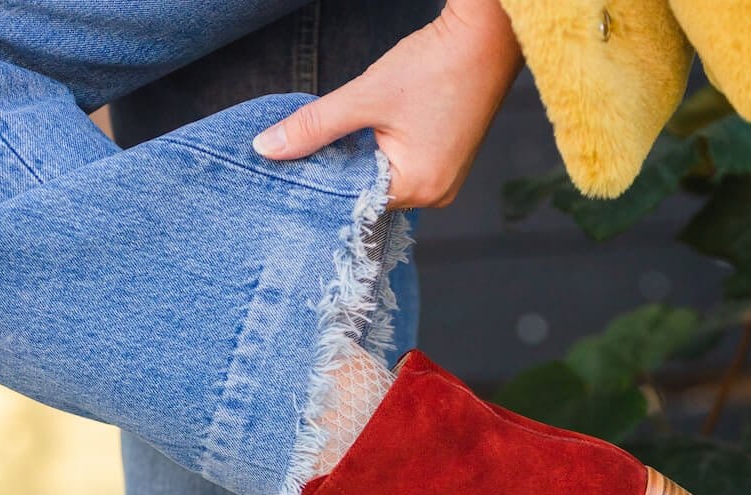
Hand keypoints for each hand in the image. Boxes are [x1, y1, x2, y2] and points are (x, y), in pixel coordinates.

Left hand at [252, 0, 521, 209]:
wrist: (484, 37)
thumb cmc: (433, 65)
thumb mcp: (365, 96)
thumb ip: (315, 126)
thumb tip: (266, 148)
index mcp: (419, 188)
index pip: (356, 200)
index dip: (326, 181)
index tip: (295, 167)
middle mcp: (435, 195)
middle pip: (371, 192)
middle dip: (344, 168)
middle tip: (315, 143)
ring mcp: (445, 181)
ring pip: (386, 178)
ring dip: (363, 157)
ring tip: (350, 130)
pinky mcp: (447, 162)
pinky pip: (404, 167)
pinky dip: (384, 151)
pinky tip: (374, 128)